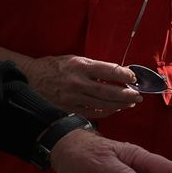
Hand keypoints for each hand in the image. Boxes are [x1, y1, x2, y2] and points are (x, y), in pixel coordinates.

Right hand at [22, 54, 140, 118]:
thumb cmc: (58, 66)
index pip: (110, 71)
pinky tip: (114, 109)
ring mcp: (72, 97)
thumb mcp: (78, 59)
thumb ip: (99, 67)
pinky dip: (105, 112)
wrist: (32, 76)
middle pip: (108, 91)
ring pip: (101, 104)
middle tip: (138, 96)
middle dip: (126, 95)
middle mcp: (77, 82)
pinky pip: (91, 113)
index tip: (134, 78)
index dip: (125, 75)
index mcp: (81, 66)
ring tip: (130, 103)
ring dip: (119, 105)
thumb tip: (123, 71)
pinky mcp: (68, 108)